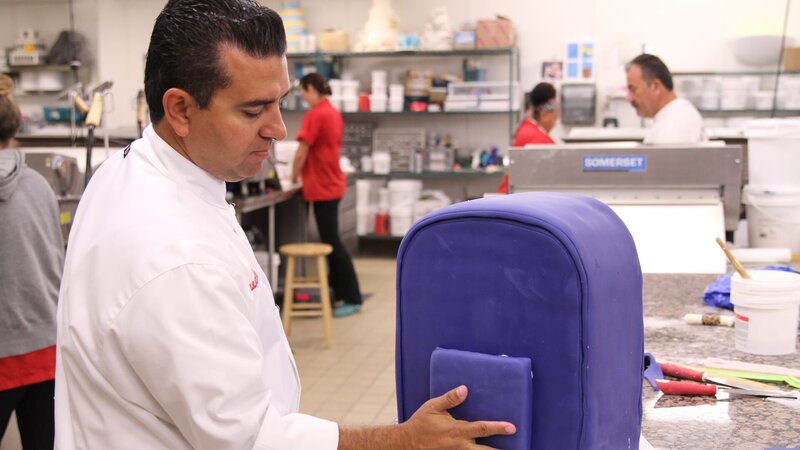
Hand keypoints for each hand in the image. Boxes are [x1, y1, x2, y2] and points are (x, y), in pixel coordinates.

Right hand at [400, 385, 515, 449]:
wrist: (407, 443)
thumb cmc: (421, 423)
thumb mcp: (433, 406)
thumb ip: (450, 398)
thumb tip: (464, 389)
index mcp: (457, 430)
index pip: (482, 428)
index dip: (498, 428)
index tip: (512, 427)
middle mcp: (460, 445)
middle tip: (518, 449)